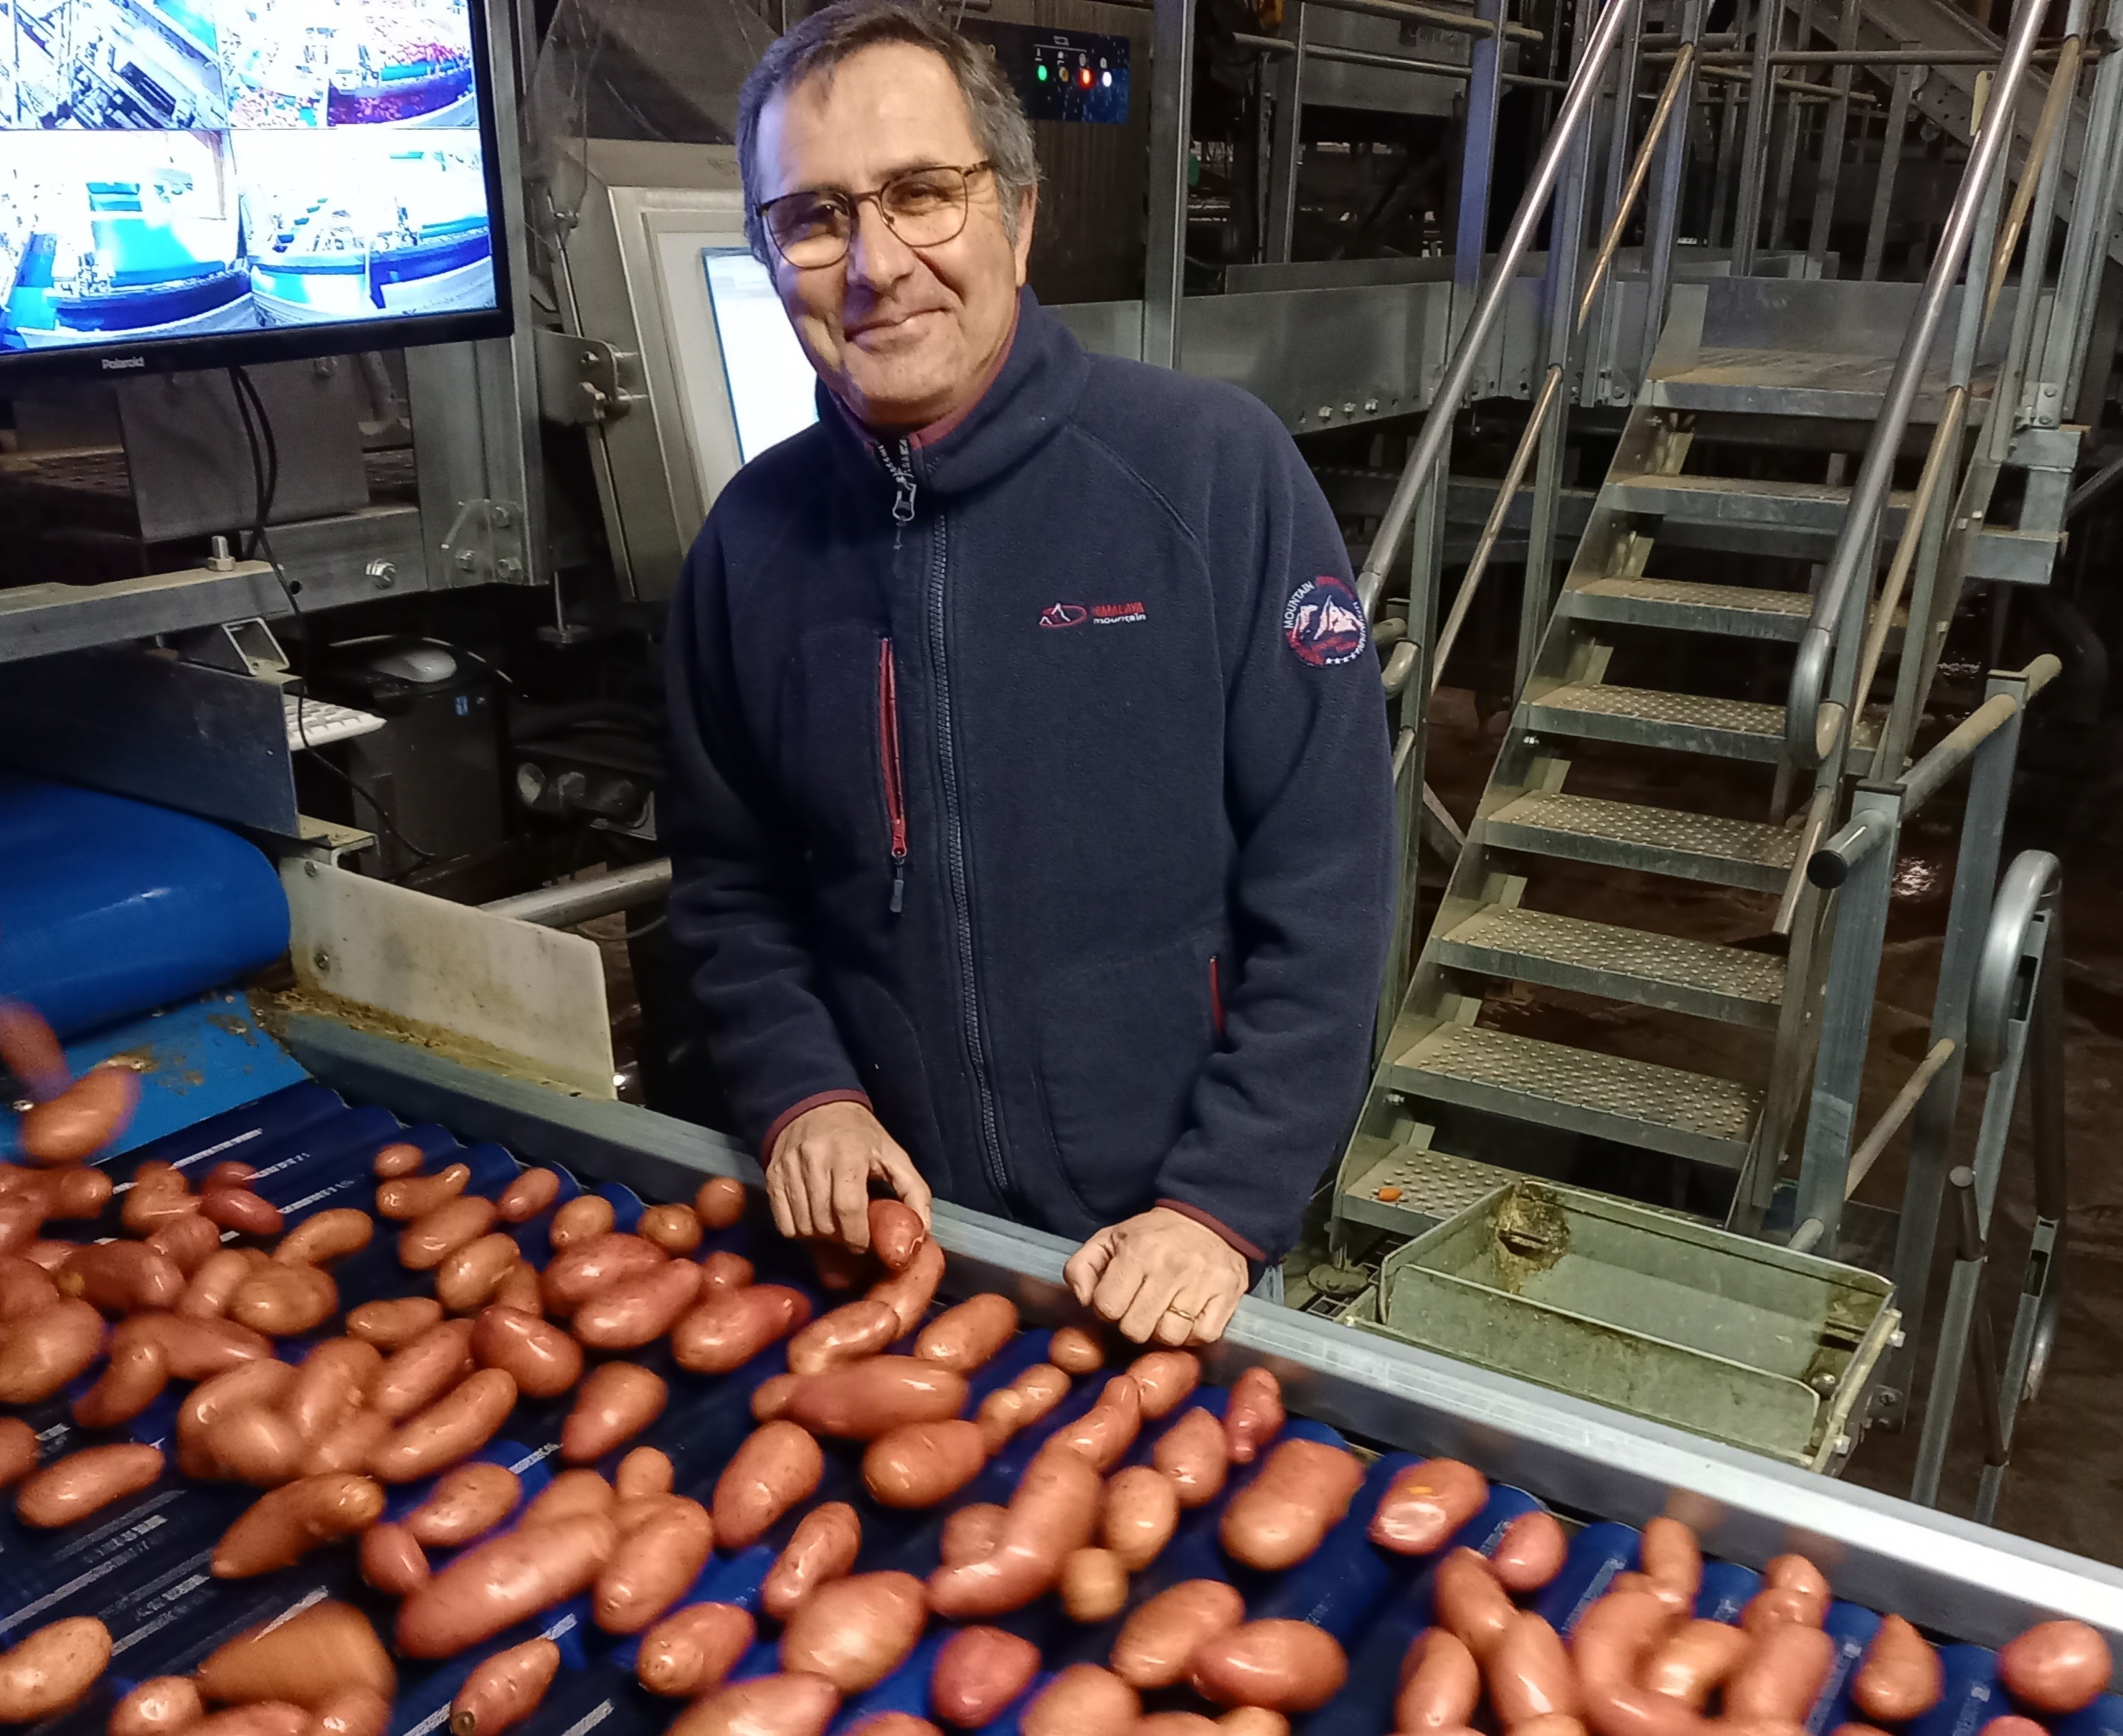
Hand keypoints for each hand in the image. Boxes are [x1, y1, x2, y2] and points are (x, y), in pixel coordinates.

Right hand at [765, 1100, 931, 1250]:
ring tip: (833, 1226)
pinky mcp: (771, 1176)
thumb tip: (922, 1231)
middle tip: (851, 1234)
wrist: (815, 1104)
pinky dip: (799, 1231)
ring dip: (821, 1236)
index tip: (864, 1243)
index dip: (857, 1236)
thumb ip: (914, 1191)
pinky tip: (813, 1220)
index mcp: (849, 1152)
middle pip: (824, 1222)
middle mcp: (814, 1158)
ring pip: (802, 1226)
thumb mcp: (894, 1154)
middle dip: (840, 1238)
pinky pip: (783, 1223)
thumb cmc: (860, 1135)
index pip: (848, 1208)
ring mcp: (788, 1167)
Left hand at [1063, 1207, 1248, 1345]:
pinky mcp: (1227, 1296)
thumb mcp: (1110, 1239)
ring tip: (1166, 1312)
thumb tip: (1083, 1300)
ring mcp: (1201, 1284)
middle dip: (1134, 1323)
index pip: (1107, 1308)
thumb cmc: (1154, 1236)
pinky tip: (1189, 1315)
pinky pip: (1203, 1337)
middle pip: (1136, 1330)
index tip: (1118, 1299)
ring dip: (1164, 1331)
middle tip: (1142, 1308)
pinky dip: (1194, 1333)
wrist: (1210, 1220)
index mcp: (1137, 1252)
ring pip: (1170, 1337)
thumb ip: (1082, 1266)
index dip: (1108, 1309)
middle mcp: (1170, 1269)